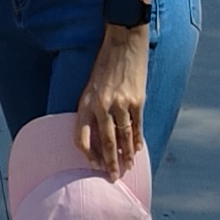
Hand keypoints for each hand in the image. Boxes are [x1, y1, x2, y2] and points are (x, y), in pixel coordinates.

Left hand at [75, 25, 147, 179]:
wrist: (124, 41)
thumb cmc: (105, 64)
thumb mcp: (90, 85)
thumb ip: (91, 107)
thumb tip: (97, 133)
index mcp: (86, 101)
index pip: (81, 136)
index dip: (87, 153)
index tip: (92, 165)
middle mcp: (101, 105)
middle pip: (105, 142)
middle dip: (109, 163)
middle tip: (113, 178)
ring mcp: (120, 103)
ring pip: (123, 137)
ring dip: (126, 155)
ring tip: (127, 167)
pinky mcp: (137, 100)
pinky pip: (137, 126)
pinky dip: (138, 140)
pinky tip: (138, 150)